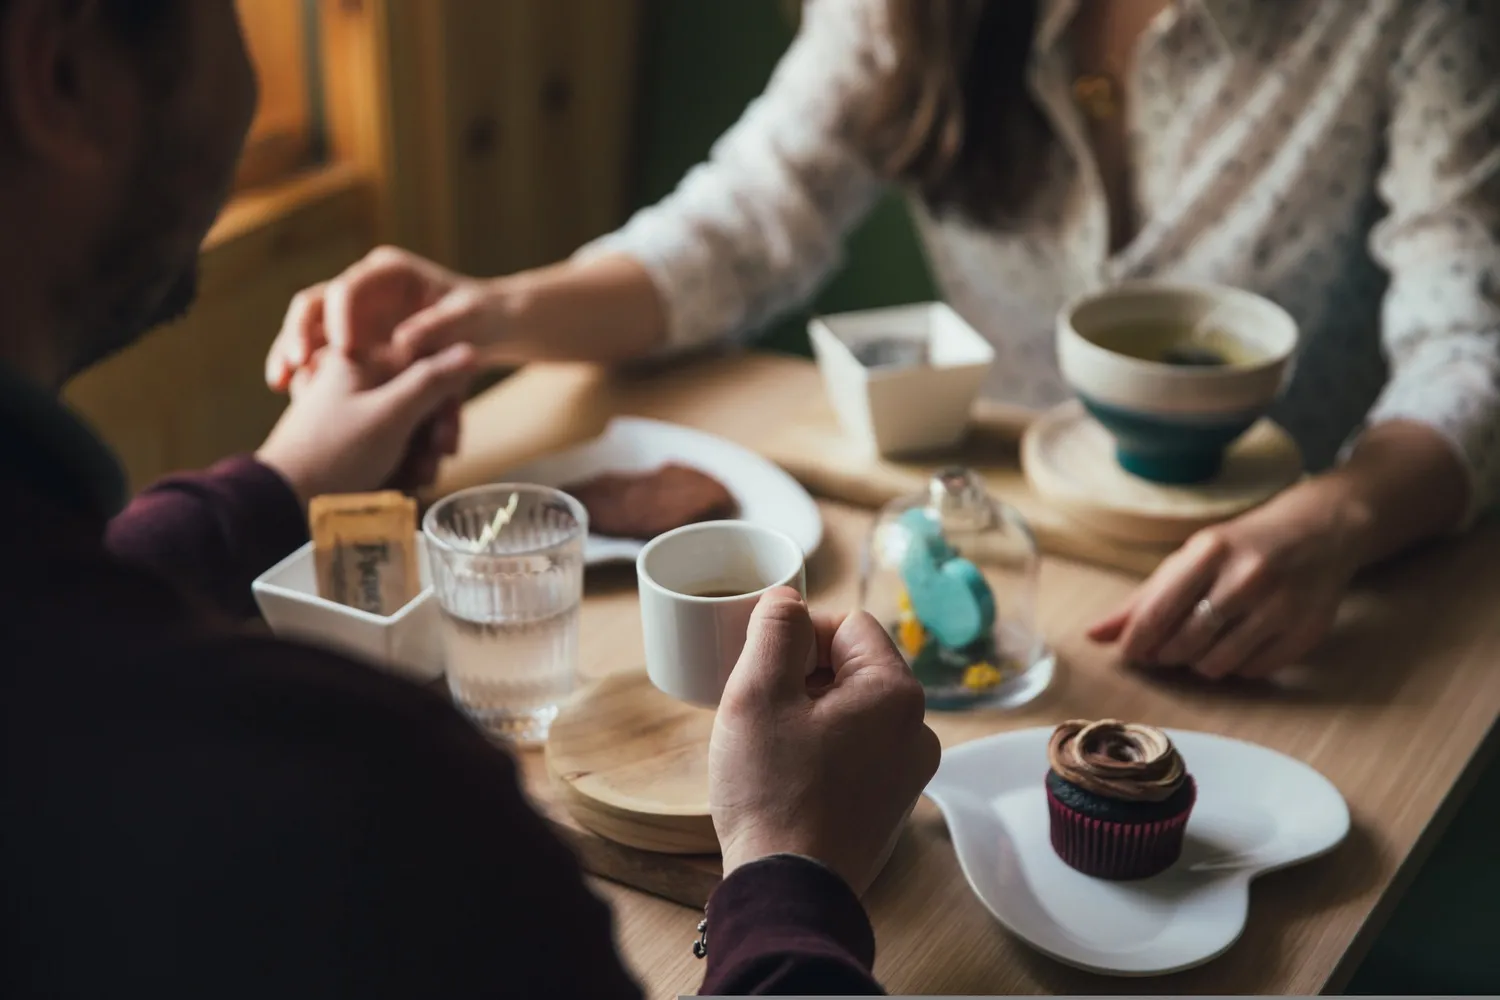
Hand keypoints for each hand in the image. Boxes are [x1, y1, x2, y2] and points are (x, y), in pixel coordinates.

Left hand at [256, 343, 477, 504]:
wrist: (283, 501)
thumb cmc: (334, 454)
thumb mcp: (390, 414)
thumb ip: (432, 381)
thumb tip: (470, 349)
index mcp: (361, 359)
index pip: (425, 363)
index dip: (445, 399)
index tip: (446, 433)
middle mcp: (357, 380)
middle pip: (419, 398)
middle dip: (432, 434)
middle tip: (435, 461)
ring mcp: (353, 411)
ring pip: (409, 425)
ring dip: (420, 455)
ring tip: (415, 479)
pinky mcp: (351, 440)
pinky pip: (391, 445)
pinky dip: (401, 464)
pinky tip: (401, 484)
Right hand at [265, 246, 502, 392]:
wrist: (488, 329)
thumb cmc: (482, 318)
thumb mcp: (470, 320)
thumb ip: (439, 327)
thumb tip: (404, 340)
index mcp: (389, 272)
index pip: (350, 286)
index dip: (341, 316)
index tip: (344, 350)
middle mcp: (364, 287)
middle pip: (315, 303)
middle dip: (299, 332)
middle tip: (295, 364)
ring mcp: (354, 313)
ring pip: (308, 328)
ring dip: (290, 352)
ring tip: (281, 383)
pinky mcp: (352, 339)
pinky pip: (318, 352)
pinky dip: (304, 370)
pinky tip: (292, 393)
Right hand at [709, 588, 940, 895]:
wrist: (788, 890)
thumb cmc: (772, 792)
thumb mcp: (757, 693)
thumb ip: (775, 629)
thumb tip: (787, 598)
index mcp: (896, 692)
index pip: (848, 624)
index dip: (799, 634)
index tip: (762, 665)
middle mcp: (918, 729)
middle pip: (853, 667)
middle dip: (802, 675)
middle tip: (758, 706)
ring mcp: (908, 772)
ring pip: (853, 711)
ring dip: (809, 713)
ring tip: (769, 744)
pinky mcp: (890, 805)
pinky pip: (857, 751)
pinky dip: (822, 750)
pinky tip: (786, 775)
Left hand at [1086, 480, 1369, 679]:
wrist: (1321, 531)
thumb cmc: (1241, 546)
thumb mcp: (1191, 558)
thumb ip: (1142, 599)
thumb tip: (1094, 635)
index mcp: (1211, 552)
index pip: (1158, 612)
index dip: (1136, 641)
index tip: (1129, 653)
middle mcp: (1248, 578)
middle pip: (1185, 643)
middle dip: (1166, 654)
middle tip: (1166, 648)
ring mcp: (1282, 607)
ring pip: (1218, 664)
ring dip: (1199, 663)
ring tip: (1202, 644)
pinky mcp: (1307, 632)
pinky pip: (1253, 671)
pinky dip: (1236, 667)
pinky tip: (1237, 644)